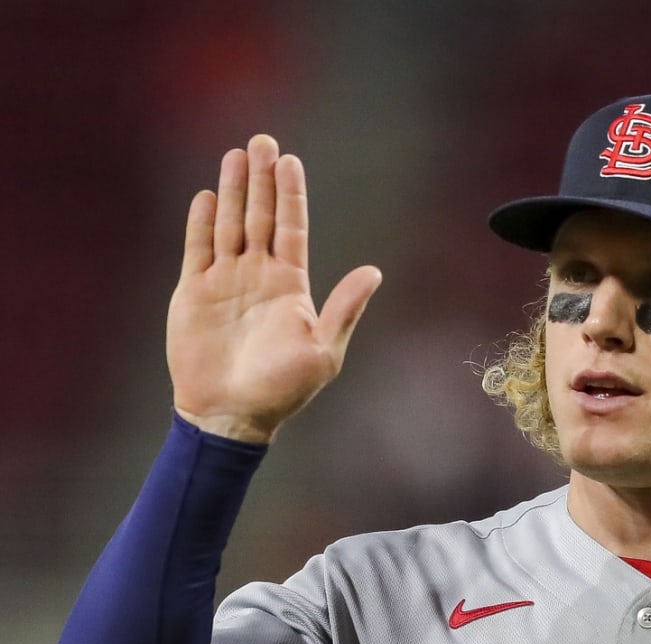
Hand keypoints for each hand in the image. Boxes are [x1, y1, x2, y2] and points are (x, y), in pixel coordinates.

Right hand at [167, 134, 381, 442]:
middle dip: (262, 179)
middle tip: (263, 140)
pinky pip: (197, 249)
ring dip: (233, 190)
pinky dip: (201, 223)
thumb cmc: (283, 388)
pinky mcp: (194, 292)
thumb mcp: (323, 350)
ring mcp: (226, 281)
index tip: (290, 160)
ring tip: (236, 155)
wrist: (232, 413)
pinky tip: (207, 197)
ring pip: (230, 224)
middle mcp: (258, 276)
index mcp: (290, 286)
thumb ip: (344, 309)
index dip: (291, 194)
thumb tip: (374, 272)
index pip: (292, 229)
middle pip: (261, 216)